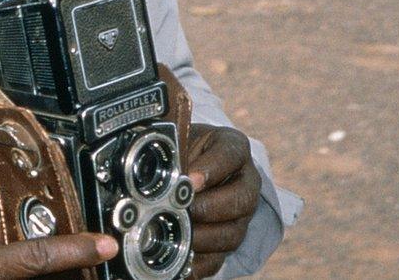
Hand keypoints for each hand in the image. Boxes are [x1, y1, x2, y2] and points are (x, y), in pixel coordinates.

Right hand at [0, 220, 116, 278]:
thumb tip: (15, 227)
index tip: (105, 243)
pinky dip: (43, 277)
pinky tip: (48, 271)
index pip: (39, 256)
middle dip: (73, 267)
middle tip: (91, 253)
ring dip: (59, 274)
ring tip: (66, 260)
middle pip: (52, 279)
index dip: (75, 249)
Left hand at [186, 124, 261, 277]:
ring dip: (204, 237)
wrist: (190, 165)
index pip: (230, 154)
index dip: (211, 169)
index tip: (189, 180)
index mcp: (233, 148)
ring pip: (233, 233)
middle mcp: (245, 182)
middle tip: (181, 208)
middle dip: (208, 207)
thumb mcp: (179, 138)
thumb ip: (171, 147)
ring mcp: (241, 214)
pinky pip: (219, 257)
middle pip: (241, 199)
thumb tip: (153, 166)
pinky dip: (199, 261)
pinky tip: (180, 258)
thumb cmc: (182, 147)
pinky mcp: (227, 239)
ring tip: (178, 233)